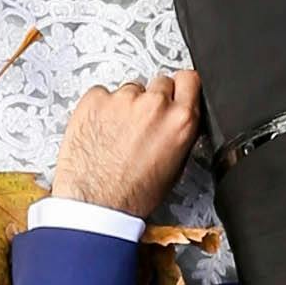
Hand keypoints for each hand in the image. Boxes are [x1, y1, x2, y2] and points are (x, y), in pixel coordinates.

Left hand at [50, 70, 202, 219]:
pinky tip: (100, 130)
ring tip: (117, 134)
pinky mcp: (95, 99)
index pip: (190, 79)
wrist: (95, 204)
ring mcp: (123, 99)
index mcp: (180, 121)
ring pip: (131, 89)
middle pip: (160, 82)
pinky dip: (101, 108)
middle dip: (154, 99)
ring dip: (126, 105)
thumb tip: (178, 122)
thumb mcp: (175, 168)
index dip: (181, 87)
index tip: (175, 93)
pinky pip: (102, 94)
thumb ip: (181, 133)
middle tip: (142, 122)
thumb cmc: (132, 196)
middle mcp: (154, 105)